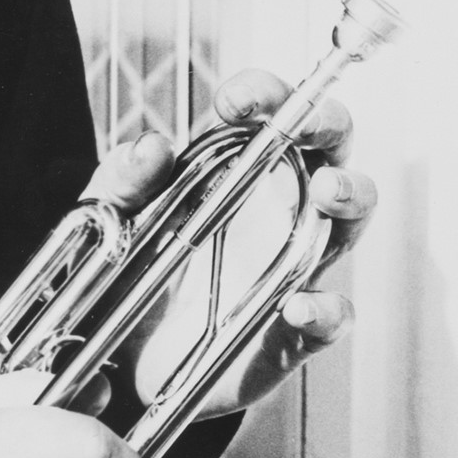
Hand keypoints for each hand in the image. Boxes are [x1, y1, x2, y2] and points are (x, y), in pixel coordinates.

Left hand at [96, 70, 377, 418]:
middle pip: (328, 152)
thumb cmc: (125, 274)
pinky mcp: (290, 333)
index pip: (266, 116)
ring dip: (350, 198)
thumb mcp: (107, 221)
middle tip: (307, 125)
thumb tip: (153, 146)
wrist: (118, 363)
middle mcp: (274, 211)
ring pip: (348, 223)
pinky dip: (323, 310)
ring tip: (328, 192)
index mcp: (231, 173)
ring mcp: (291, 269)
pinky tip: (297, 307)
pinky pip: (329, 318)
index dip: (264, 95)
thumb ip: (120, 183)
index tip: (239, 100)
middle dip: (327, 126)